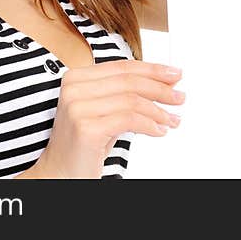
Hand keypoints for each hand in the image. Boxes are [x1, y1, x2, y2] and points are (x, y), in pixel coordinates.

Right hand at [35, 60, 184, 178]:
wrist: (60, 173)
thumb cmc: (84, 143)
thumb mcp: (105, 110)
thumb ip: (125, 93)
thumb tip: (163, 82)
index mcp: (76, 77)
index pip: (122, 66)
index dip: (152, 69)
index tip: (174, 74)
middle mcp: (74, 88)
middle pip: (129, 81)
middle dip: (160, 88)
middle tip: (180, 97)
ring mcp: (78, 107)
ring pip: (132, 101)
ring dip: (159, 111)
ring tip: (173, 120)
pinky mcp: (86, 128)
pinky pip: (129, 120)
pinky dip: (150, 125)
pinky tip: (159, 131)